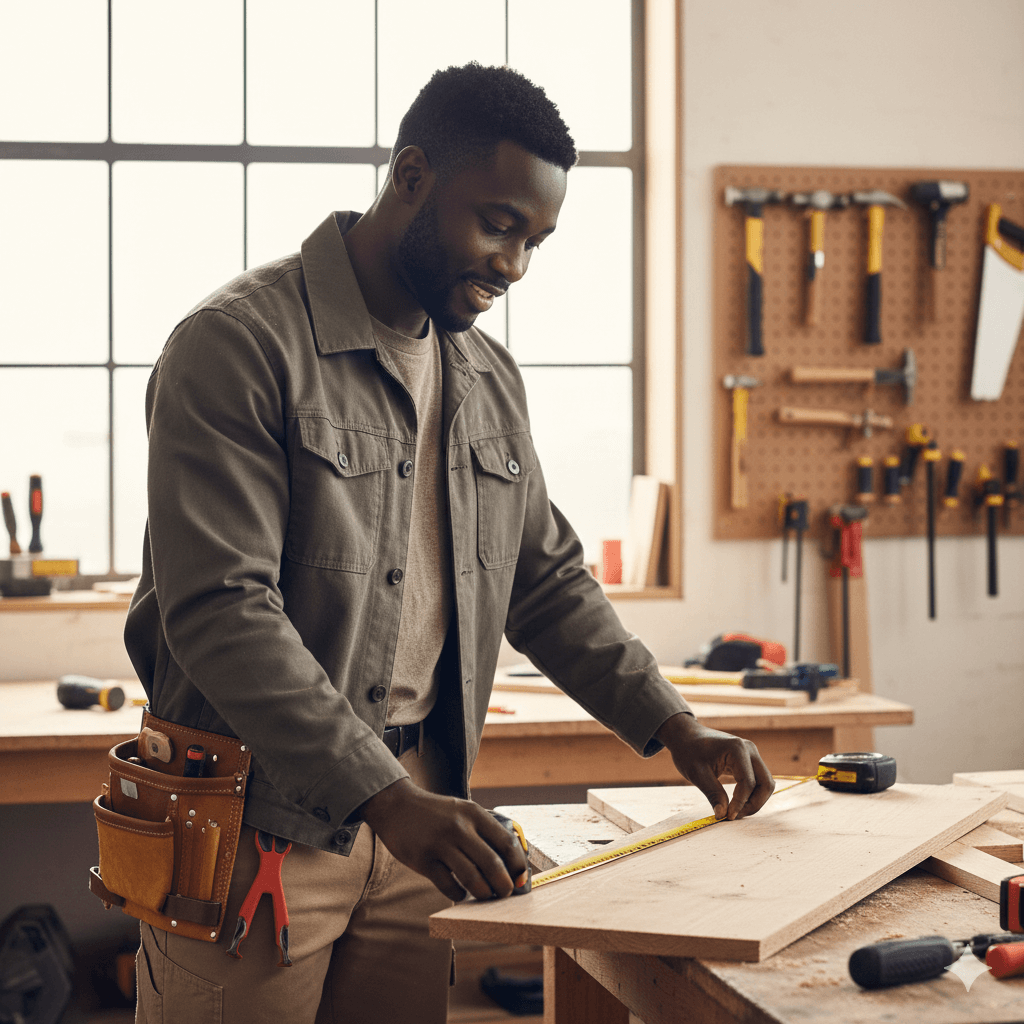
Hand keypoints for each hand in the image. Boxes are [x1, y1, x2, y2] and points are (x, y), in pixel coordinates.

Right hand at [358, 779, 528, 901]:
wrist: (396, 806)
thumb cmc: (436, 814)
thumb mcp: (462, 811)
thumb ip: (484, 830)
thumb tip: (510, 861)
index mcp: (473, 813)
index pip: (506, 842)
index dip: (518, 865)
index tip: (522, 879)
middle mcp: (459, 827)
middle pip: (492, 864)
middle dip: (504, 885)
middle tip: (505, 893)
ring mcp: (440, 844)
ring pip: (472, 878)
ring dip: (483, 893)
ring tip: (485, 895)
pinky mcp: (423, 860)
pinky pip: (448, 886)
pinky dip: (459, 895)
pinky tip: (461, 893)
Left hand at [656, 713, 774, 820]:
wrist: (685, 736)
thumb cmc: (688, 751)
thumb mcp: (697, 773)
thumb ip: (712, 794)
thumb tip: (722, 815)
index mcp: (737, 749)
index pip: (748, 782)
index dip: (740, 803)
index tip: (727, 816)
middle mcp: (750, 750)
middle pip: (765, 783)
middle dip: (754, 804)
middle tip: (734, 816)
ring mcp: (751, 754)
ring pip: (765, 783)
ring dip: (754, 800)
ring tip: (735, 811)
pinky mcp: (748, 760)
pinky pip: (758, 780)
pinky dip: (751, 794)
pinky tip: (736, 803)